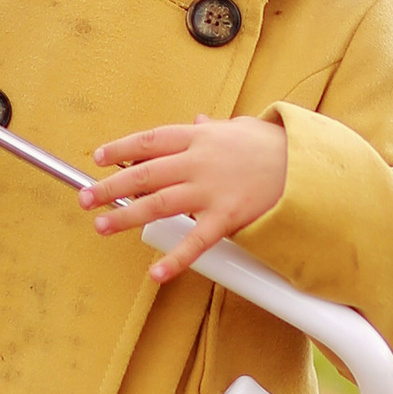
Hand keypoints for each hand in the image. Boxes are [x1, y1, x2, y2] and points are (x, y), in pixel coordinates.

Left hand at [81, 115, 288, 285]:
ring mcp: (211, 190)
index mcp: (198, 138)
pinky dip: (174, 258)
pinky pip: (196, 241)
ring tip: (102, 226)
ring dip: (127, 216)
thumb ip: (212, 128)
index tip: (99, 158)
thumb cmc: (271, 147)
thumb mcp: (238, 128)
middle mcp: (199, 162)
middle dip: (111, 186)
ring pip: (160, 204)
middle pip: (145, 174)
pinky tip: (155, 272)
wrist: (307, 166)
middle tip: (86, 198)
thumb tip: (196, 121)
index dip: (121, 149)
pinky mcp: (227, 217)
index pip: (150, 141)